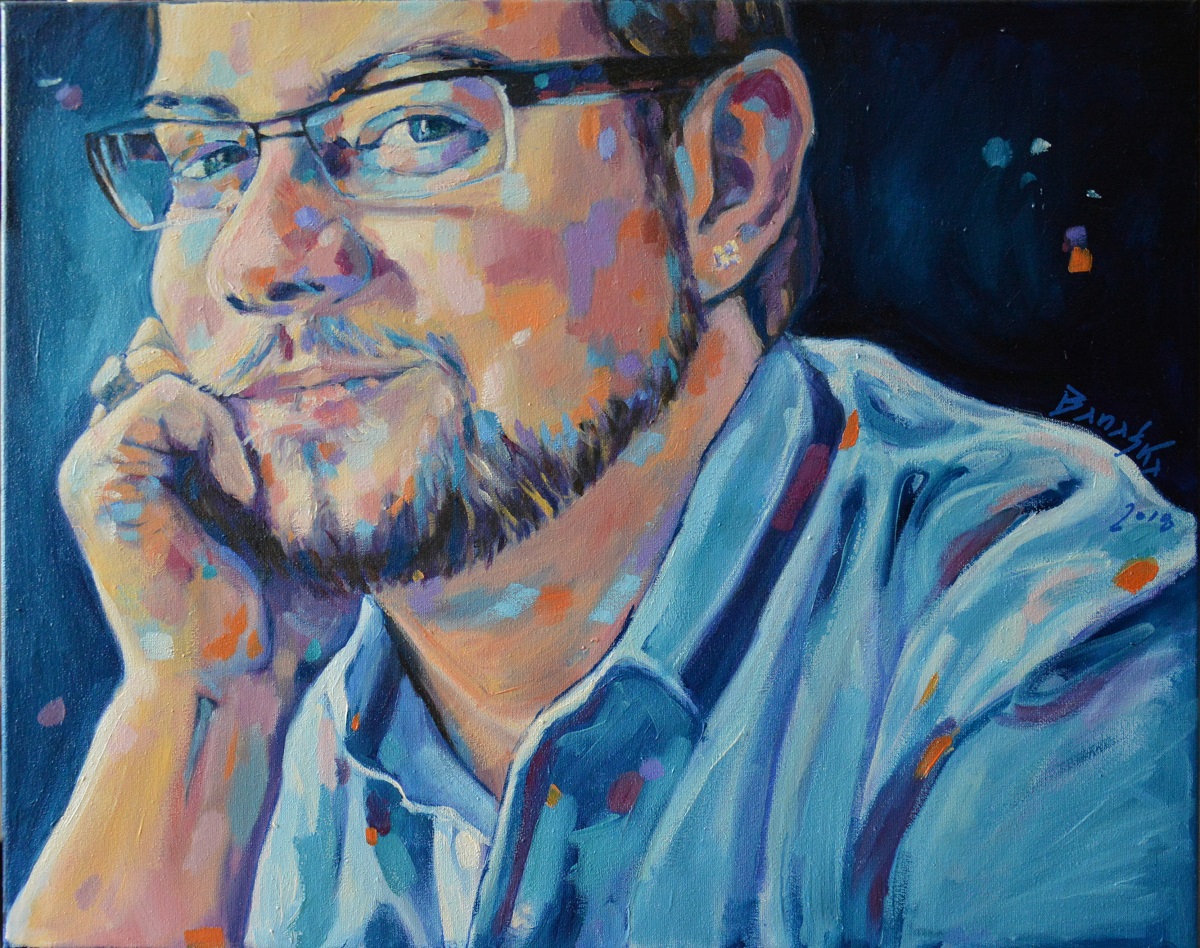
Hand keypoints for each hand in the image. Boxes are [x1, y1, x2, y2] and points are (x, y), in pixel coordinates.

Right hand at [62, 319, 358, 695]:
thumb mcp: (304, 530)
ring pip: (173, 369)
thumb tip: (379, 410)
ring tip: (262, 480)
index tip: (312, 385)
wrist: (233, 682)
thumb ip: (309, 469)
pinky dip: (214, 429)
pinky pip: (163, 400)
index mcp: (164, 464)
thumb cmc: (280, 619)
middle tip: (302, 404)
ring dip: (235, 409)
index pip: (194, 367)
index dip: (250, 365)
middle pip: (179, 355)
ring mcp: (104, 463)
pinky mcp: (99, 476)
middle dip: (245, 372)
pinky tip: (242, 489)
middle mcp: (127, 456)